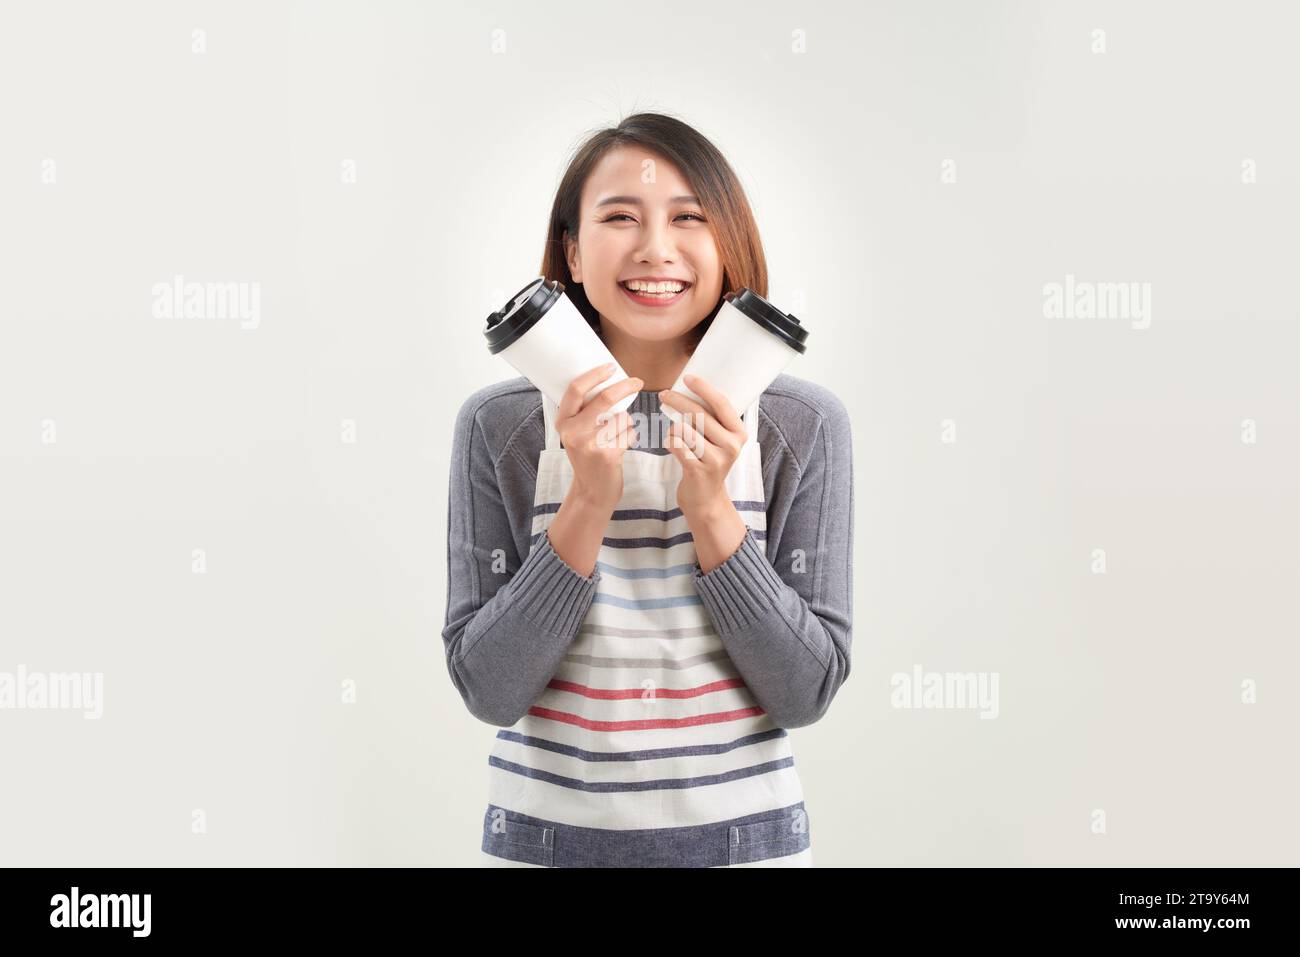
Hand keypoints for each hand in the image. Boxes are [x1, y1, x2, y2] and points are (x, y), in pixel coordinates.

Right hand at [557, 362, 642, 509]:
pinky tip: (620, 448)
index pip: (576, 389)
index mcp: (563, 422)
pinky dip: (631, 436)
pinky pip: (630, 432)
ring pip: (622, 417)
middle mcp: (573, 432)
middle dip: (625, 386)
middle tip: (637, 381)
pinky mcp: (608, 455)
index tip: (611, 367)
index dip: (595, 374)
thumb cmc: (589, 456)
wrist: (592, 491)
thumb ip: (585, 411)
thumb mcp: (577, 432)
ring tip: (616, 437)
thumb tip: (608, 381)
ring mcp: (590, 444)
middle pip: (605, 398)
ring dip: (627, 423)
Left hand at [659, 373, 746, 515]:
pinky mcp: (698, 471)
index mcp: (739, 433)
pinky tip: (673, 446)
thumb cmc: (708, 461)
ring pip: (684, 429)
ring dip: (673, 428)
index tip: (687, 378)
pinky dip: (669, 442)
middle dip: (677, 400)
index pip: (721, 403)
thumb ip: (711, 418)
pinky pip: (675, 445)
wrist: (706, 499)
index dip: (703, 388)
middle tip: (663, 394)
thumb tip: (691, 388)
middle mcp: (731, 446)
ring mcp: (716, 460)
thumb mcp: (719, 440)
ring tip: (676, 434)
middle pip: (699, 414)